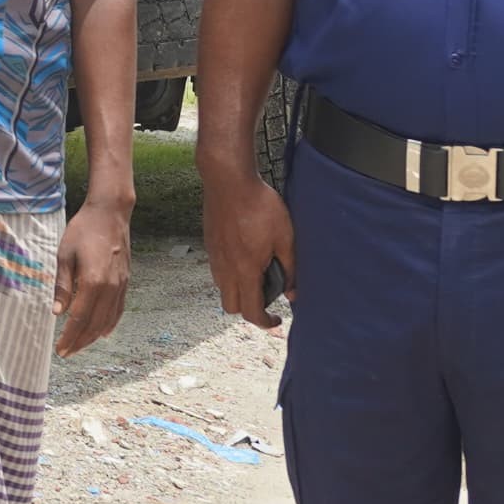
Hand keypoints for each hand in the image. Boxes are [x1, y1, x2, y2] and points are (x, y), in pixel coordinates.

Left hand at [54, 189, 132, 355]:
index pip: (80, 318)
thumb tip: (57, 312)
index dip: (70, 336)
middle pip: (95, 324)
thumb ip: (63, 285)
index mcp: (93, 281)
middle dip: (80, 341)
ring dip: (94, 336)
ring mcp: (121, 284)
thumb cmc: (83, 230)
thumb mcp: (64, 254)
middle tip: (67, 353)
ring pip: (108, 320)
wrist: (110, 213)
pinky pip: (119, 309)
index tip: (60, 350)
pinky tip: (104, 332)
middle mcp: (110, 287)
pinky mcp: (125, 280)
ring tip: (80, 345)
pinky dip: (111, 323)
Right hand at [202, 152, 289, 331]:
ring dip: (239, 291)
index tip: (276, 319)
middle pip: (231, 307)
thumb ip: (290, 268)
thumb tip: (293, 293)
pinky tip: (245, 255)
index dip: (265, 322)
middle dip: (248, 310)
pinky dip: (231, 274)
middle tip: (266, 298)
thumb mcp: (285, 237)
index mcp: (245, 271)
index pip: (251, 312)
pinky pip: (218, 271)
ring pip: (223, 289)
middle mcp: (225, 269)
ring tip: (257, 274)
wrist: (228, 180)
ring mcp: (214, 257)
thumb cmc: (259, 205)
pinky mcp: (210, 244)